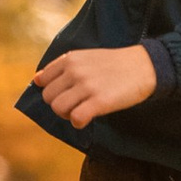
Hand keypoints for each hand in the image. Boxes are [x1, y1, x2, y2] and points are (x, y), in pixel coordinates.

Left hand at [34, 44, 159, 126]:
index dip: (52, 91)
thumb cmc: (115, 64)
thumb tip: (36, 80)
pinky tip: (88, 118)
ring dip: (67, 115)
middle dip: (59, 105)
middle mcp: (75, 71)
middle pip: (48, 98)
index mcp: (71, 59)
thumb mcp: (87, 57)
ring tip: (81, 111)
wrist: (144, 66)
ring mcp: (86, 86)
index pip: (43, 79)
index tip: (66, 93)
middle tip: (76, 104)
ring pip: (58, 109)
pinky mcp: (99, 101)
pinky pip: (75, 119)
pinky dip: (78, 123)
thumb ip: (63, 67)